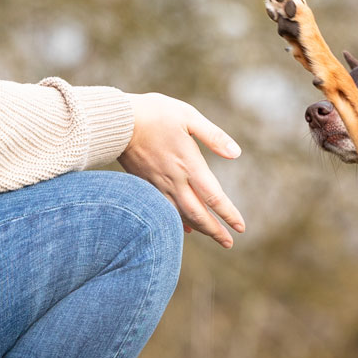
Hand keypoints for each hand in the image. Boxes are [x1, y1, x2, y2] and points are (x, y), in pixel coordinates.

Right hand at [118, 93, 247, 247]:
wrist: (116, 122)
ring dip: (198, 229)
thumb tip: (236, 153)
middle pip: (198, 214)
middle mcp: (175, 180)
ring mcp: (158, 185)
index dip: (229, 214)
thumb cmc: (155, 113)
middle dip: (215, 231)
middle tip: (228, 244)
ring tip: (212, 237)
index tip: (241, 228)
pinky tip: (184, 227)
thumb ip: (214, 136)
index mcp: (189, 164)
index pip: (214, 197)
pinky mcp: (145, 185)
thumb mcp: (189, 116)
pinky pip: (163, 210)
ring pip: (181, 216)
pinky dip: (176, 222)